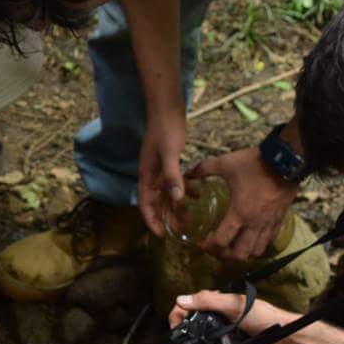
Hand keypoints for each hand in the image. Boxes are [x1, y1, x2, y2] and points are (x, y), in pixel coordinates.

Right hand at [137, 113, 188, 237]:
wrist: (167, 109)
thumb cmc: (165, 129)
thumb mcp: (169, 153)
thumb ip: (172, 176)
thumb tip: (177, 200)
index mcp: (147, 175)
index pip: (145, 204)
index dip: (151, 220)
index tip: (161, 234)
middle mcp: (151, 175)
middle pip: (157, 203)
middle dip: (167, 218)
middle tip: (181, 232)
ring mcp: (160, 170)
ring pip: (168, 195)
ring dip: (178, 207)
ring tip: (191, 219)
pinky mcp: (170, 163)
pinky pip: (176, 183)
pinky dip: (185, 191)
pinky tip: (198, 196)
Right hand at [169, 289, 299, 343]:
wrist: (282, 342)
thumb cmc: (261, 317)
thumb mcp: (233, 304)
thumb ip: (209, 300)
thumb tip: (180, 300)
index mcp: (219, 302)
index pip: (192, 303)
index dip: (180, 310)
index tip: (175, 322)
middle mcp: (218, 317)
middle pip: (192, 320)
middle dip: (182, 326)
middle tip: (179, 336)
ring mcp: (222, 334)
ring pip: (198, 336)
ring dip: (191, 341)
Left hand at [189, 147, 295, 261]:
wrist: (286, 160)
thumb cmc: (255, 163)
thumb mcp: (226, 163)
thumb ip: (204, 169)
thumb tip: (188, 173)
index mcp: (239, 213)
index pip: (221, 242)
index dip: (208, 246)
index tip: (201, 241)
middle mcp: (254, 223)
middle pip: (239, 255)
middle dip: (224, 255)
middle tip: (216, 248)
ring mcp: (269, 224)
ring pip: (256, 252)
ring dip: (242, 252)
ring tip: (232, 245)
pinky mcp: (279, 220)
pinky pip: (268, 241)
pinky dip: (258, 244)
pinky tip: (249, 237)